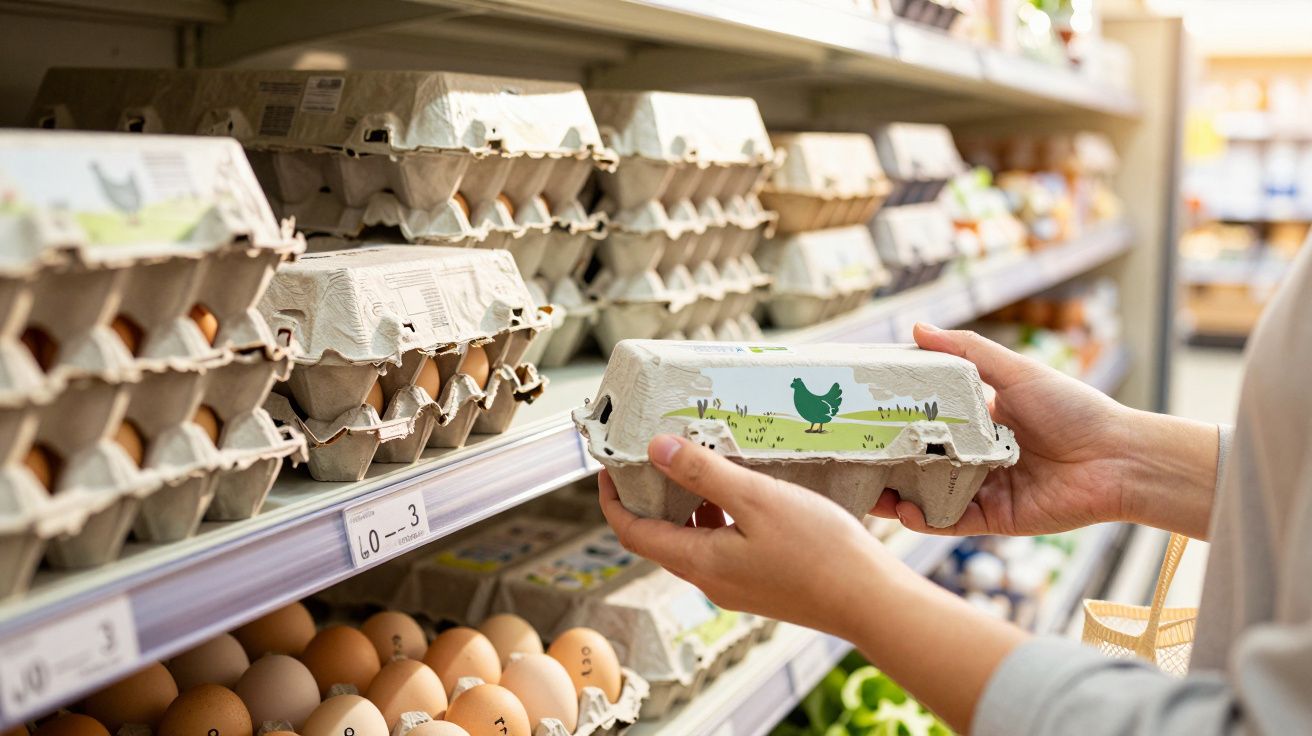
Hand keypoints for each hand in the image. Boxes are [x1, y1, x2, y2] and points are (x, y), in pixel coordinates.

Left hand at [598, 435, 902, 640]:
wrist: (869, 601)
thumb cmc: (819, 549)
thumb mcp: (757, 498)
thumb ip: (705, 473)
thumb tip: (656, 449)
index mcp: (700, 561)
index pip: (632, 532)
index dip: (614, 499)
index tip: (609, 467)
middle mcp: (710, 581)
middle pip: (658, 538)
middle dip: (649, 499)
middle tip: (653, 457)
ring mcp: (735, 588)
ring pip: (691, 543)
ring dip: (685, 508)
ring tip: (698, 467)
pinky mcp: (760, 586)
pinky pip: (720, 550)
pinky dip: (716, 520)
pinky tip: (741, 496)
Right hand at [871, 323, 1134, 535]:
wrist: (1118, 459)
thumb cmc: (1074, 409)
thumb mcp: (1017, 372)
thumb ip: (968, 351)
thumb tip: (918, 327)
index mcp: (979, 419)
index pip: (926, 417)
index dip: (894, 417)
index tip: (859, 411)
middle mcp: (976, 454)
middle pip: (920, 458)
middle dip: (885, 459)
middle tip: (849, 454)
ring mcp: (982, 488)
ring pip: (927, 493)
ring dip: (896, 492)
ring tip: (865, 487)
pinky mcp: (992, 519)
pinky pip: (949, 520)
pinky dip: (924, 518)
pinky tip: (904, 510)